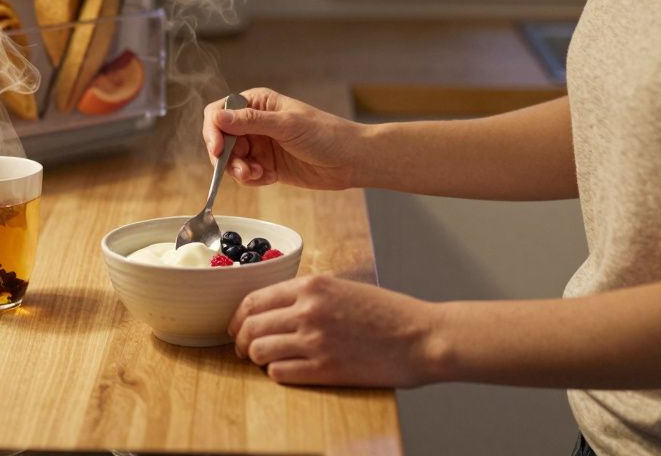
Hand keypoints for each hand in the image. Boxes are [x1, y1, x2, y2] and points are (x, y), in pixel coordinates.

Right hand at [202, 88, 364, 189]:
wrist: (350, 160)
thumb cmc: (326, 134)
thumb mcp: (286, 125)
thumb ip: (250, 122)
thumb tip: (218, 117)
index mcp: (257, 103)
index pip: (219, 113)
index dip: (214, 131)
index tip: (218, 149)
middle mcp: (255, 122)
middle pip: (222, 140)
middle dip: (227, 157)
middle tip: (242, 170)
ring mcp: (260, 144)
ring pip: (231, 160)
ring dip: (240, 171)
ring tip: (258, 175)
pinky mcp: (267, 165)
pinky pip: (246, 174)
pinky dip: (252, 179)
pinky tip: (270, 177)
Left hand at [228, 275, 444, 387]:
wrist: (422, 337)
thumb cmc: (390, 313)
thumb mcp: (344, 289)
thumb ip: (310, 295)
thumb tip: (277, 309)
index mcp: (312, 286)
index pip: (254, 300)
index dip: (238, 317)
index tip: (237, 327)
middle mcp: (308, 310)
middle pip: (251, 326)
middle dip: (241, 340)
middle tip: (243, 348)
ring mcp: (315, 341)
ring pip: (260, 351)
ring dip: (257, 358)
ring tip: (264, 361)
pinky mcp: (324, 369)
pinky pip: (280, 373)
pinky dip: (276, 373)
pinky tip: (286, 371)